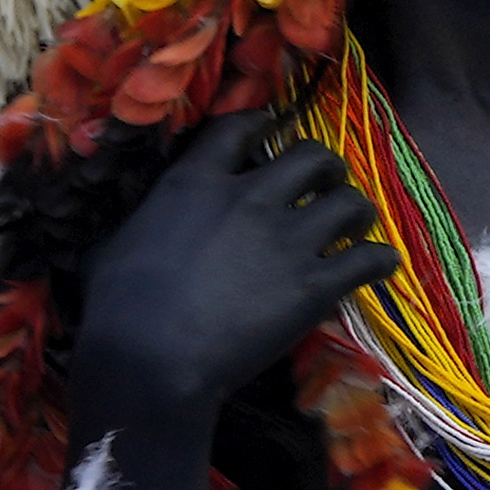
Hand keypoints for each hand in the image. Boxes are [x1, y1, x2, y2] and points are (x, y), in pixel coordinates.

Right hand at [77, 121, 391, 421]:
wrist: (150, 363)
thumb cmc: (115, 307)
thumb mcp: (113, 243)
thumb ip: (142, 219)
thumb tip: (139, 221)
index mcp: (195, 182)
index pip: (241, 127)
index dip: (261, 126)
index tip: (267, 137)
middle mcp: (251, 198)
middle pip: (313, 155)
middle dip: (322, 170)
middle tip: (317, 191)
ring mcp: (289, 241)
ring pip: (353, 202)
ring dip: (353, 214)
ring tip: (347, 231)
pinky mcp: (316, 285)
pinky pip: (372, 258)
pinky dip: (377, 261)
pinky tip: (370, 268)